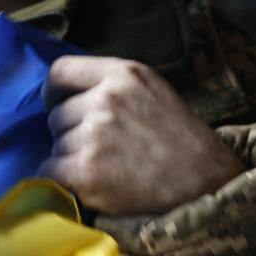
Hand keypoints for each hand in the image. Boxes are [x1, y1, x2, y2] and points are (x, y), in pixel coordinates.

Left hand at [39, 56, 246, 215]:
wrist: (206, 182)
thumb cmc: (183, 140)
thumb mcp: (154, 92)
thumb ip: (115, 86)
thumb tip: (68, 98)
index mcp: (124, 74)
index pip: (61, 71)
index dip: (55, 92)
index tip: (61, 106)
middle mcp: (106, 98)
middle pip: (57, 114)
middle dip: (71, 132)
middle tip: (102, 149)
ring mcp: (94, 134)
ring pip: (56, 145)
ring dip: (72, 159)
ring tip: (108, 168)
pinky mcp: (85, 170)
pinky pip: (50, 172)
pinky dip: (64, 181)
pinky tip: (92, 184)